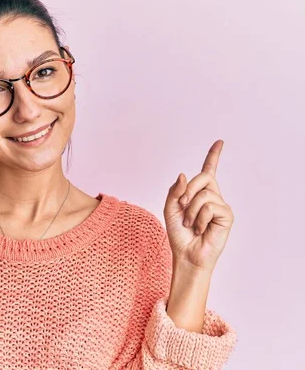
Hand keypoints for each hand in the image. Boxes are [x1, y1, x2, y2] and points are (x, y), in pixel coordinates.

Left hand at [163, 140, 234, 272]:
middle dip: (188, 189)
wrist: (186, 254)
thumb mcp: (170, 208)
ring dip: (191, 210)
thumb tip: (183, 175)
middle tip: (182, 206)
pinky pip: (210, 207)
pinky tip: (200, 229)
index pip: (208, 170)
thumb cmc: (178, 233)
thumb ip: (175, 190)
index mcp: (198, 192)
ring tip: (191, 224)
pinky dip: (199, 218)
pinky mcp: (227, 215)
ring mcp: (221, 205)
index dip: (214, 155)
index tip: (220, 142)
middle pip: (203, 176)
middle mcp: (212, 196)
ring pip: (204, 194)